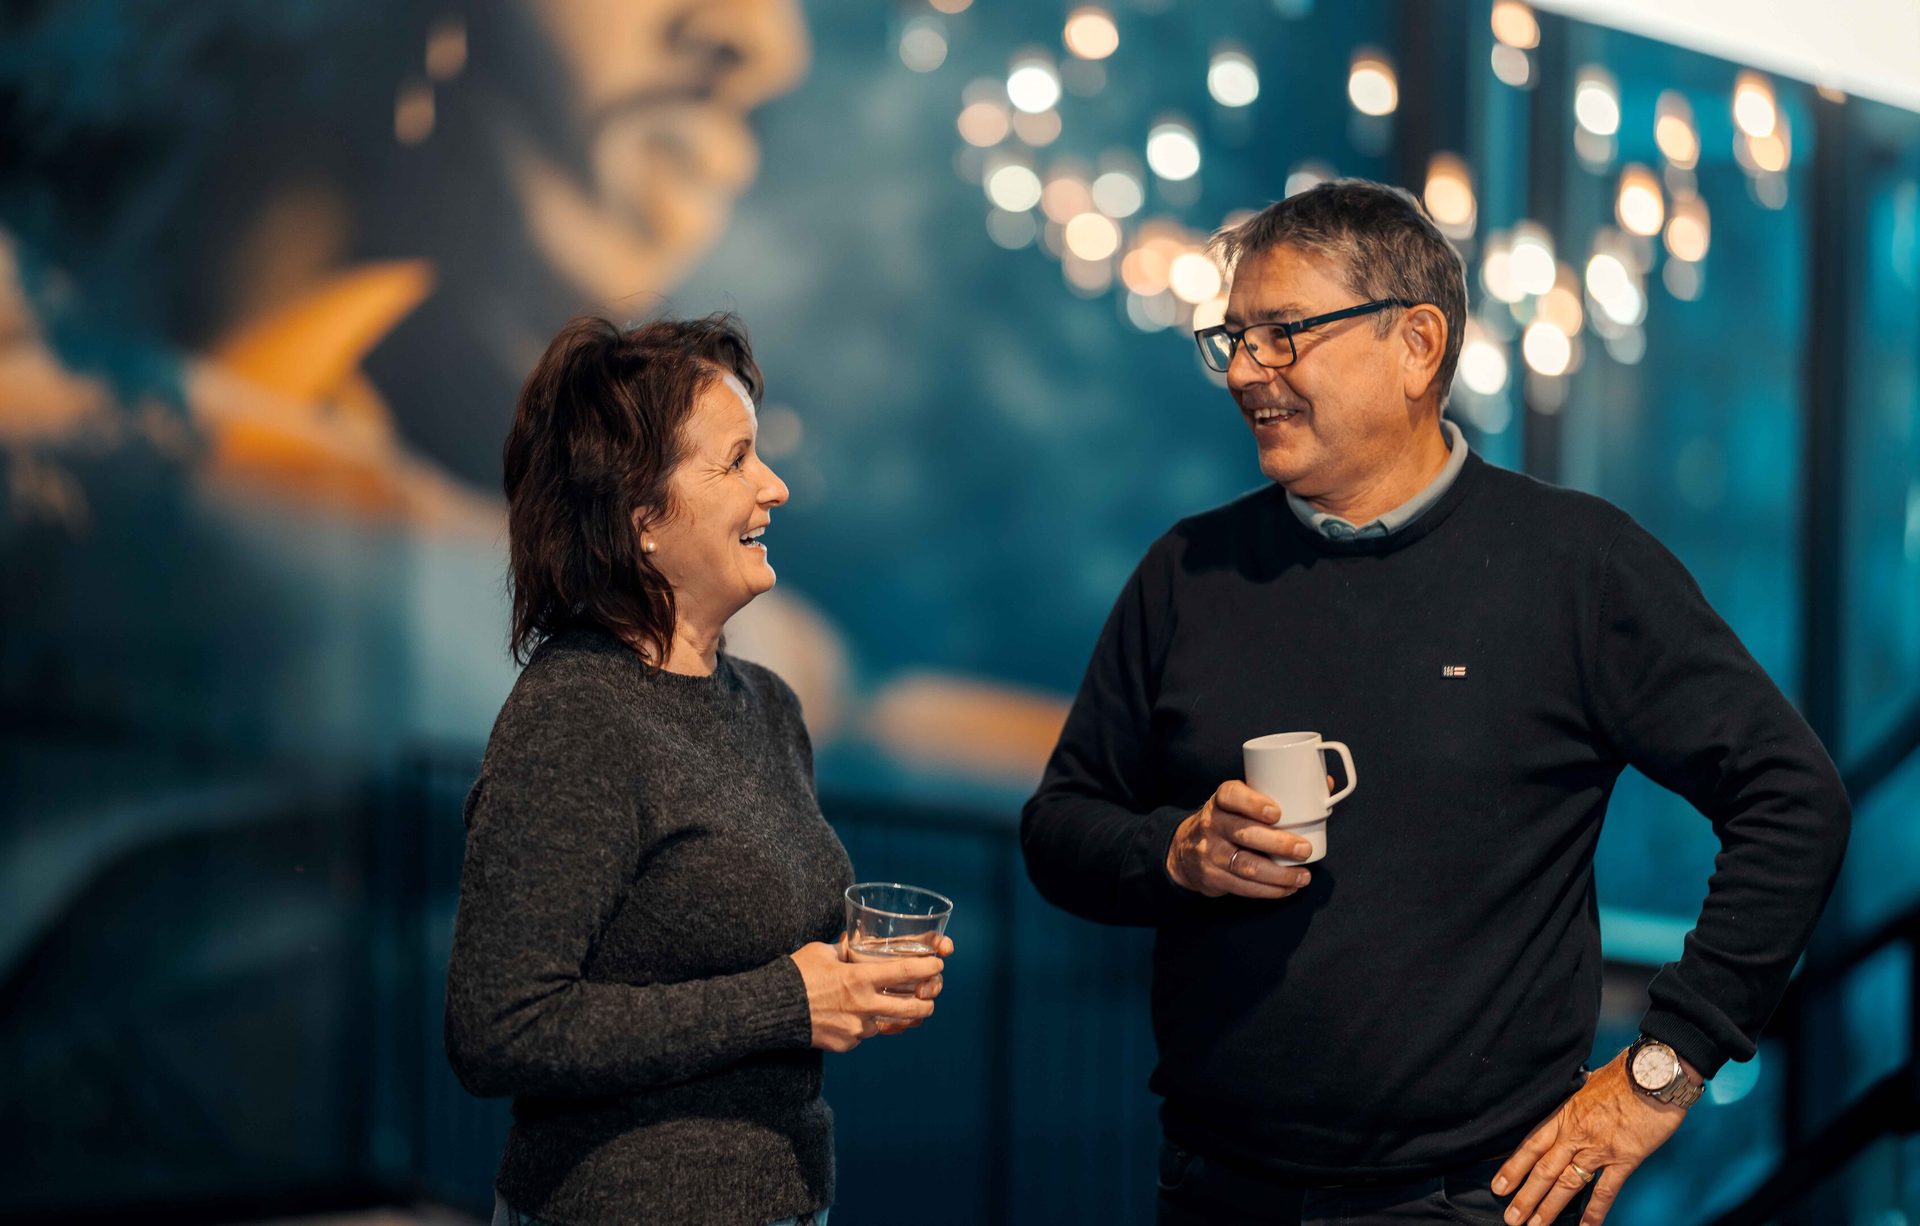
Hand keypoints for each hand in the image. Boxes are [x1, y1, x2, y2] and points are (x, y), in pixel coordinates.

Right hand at [789, 938, 943, 1051]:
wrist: (771, 1010)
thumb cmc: (796, 975)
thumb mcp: (823, 953)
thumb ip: (846, 951)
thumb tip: (856, 942)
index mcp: (859, 978)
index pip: (905, 971)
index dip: (928, 967)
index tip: (938, 964)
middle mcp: (863, 1006)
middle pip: (911, 1008)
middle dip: (927, 1003)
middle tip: (930, 997)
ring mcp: (856, 1029)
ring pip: (888, 1024)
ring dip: (898, 1017)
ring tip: (904, 1010)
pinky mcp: (847, 1044)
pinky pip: (864, 1034)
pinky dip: (866, 1025)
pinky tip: (858, 1017)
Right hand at [1164, 778, 1327, 898]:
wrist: (1187, 848)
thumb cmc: (1230, 820)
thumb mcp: (1241, 801)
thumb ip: (1277, 793)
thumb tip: (1326, 783)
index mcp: (1221, 799)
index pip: (1232, 795)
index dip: (1253, 803)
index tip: (1278, 812)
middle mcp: (1212, 823)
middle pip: (1245, 833)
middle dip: (1279, 843)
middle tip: (1304, 850)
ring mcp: (1210, 852)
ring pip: (1246, 864)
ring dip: (1279, 874)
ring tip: (1304, 877)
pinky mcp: (1212, 877)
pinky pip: (1242, 887)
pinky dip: (1269, 891)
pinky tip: (1288, 889)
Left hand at [1492, 1052, 1694, 1225]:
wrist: (1655, 1072)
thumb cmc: (1625, 1072)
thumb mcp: (1589, 1080)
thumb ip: (1577, 1096)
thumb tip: (1573, 1095)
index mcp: (1565, 1113)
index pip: (1531, 1145)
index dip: (1513, 1167)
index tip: (1499, 1184)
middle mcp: (1576, 1133)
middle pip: (1543, 1169)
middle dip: (1524, 1196)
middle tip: (1511, 1217)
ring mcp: (1599, 1148)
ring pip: (1567, 1183)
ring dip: (1549, 1207)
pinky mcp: (1624, 1158)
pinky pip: (1605, 1190)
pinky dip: (1595, 1211)